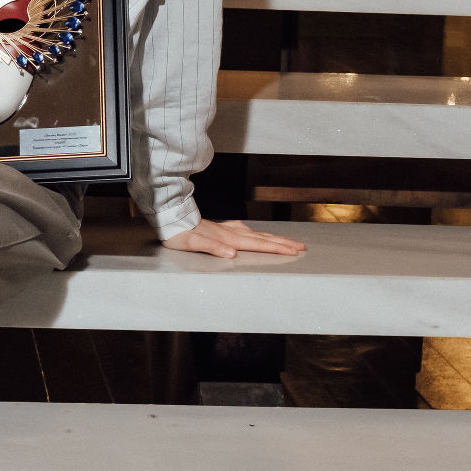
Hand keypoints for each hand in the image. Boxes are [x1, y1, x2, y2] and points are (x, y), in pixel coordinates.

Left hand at [161, 218, 305, 259]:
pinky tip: (253, 233)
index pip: (259, 244)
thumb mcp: (192, 243)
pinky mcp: (219, 228)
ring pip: (256, 234)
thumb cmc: (178, 233)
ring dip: (272, 238)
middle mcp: (231, 232)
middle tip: (301, 247)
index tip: (295, 251)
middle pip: (263, 238)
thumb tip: (232, 253)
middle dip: (283, 243)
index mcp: (228, 238)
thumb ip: (212, 248)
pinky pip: (244, 232)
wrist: (169, 217)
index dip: (278, 248)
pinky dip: (255, 234)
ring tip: (286, 241)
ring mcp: (226, 229)